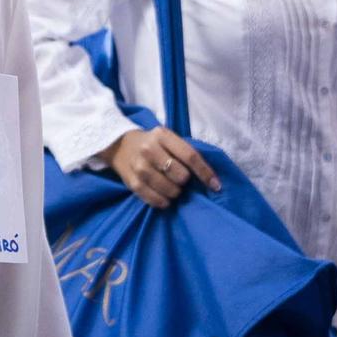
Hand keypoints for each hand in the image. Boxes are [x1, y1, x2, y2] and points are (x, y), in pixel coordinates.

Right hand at [100, 127, 218, 208]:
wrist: (120, 145)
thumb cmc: (153, 144)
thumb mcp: (168, 139)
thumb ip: (185, 152)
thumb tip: (209, 177)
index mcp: (163, 135)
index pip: (190, 156)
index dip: (205, 172)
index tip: (216, 185)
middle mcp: (149, 149)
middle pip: (180, 175)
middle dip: (186, 181)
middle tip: (181, 179)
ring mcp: (139, 167)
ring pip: (169, 189)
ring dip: (176, 192)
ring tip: (173, 188)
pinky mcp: (132, 183)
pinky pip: (154, 199)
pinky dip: (164, 202)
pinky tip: (165, 198)